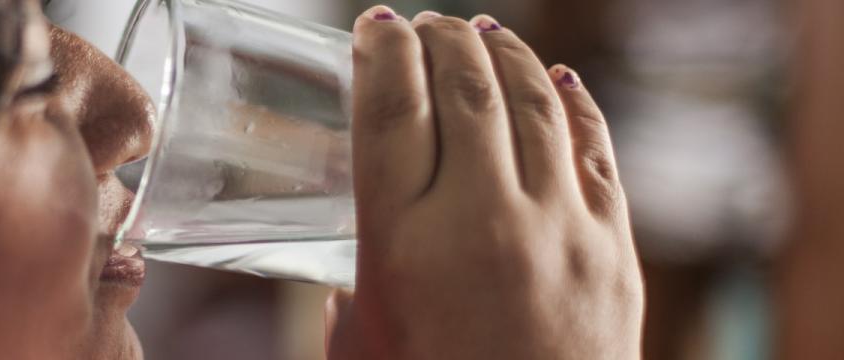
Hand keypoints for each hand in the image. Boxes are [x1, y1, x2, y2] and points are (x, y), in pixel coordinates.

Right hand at [328, 6, 643, 358]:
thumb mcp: (358, 343)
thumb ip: (348, 286)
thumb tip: (341, 262)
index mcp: (402, 244)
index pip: (391, 109)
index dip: (380, 51)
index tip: (372, 26)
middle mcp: (483, 221)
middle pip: (464, 88)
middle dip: (441, 39)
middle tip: (423, 24)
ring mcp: (559, 230)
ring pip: (534, 103)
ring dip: (505, 53)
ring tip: (481, 31)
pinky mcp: (613, 249)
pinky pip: (596, 150)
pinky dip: (576, 102)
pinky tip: (557, 76)